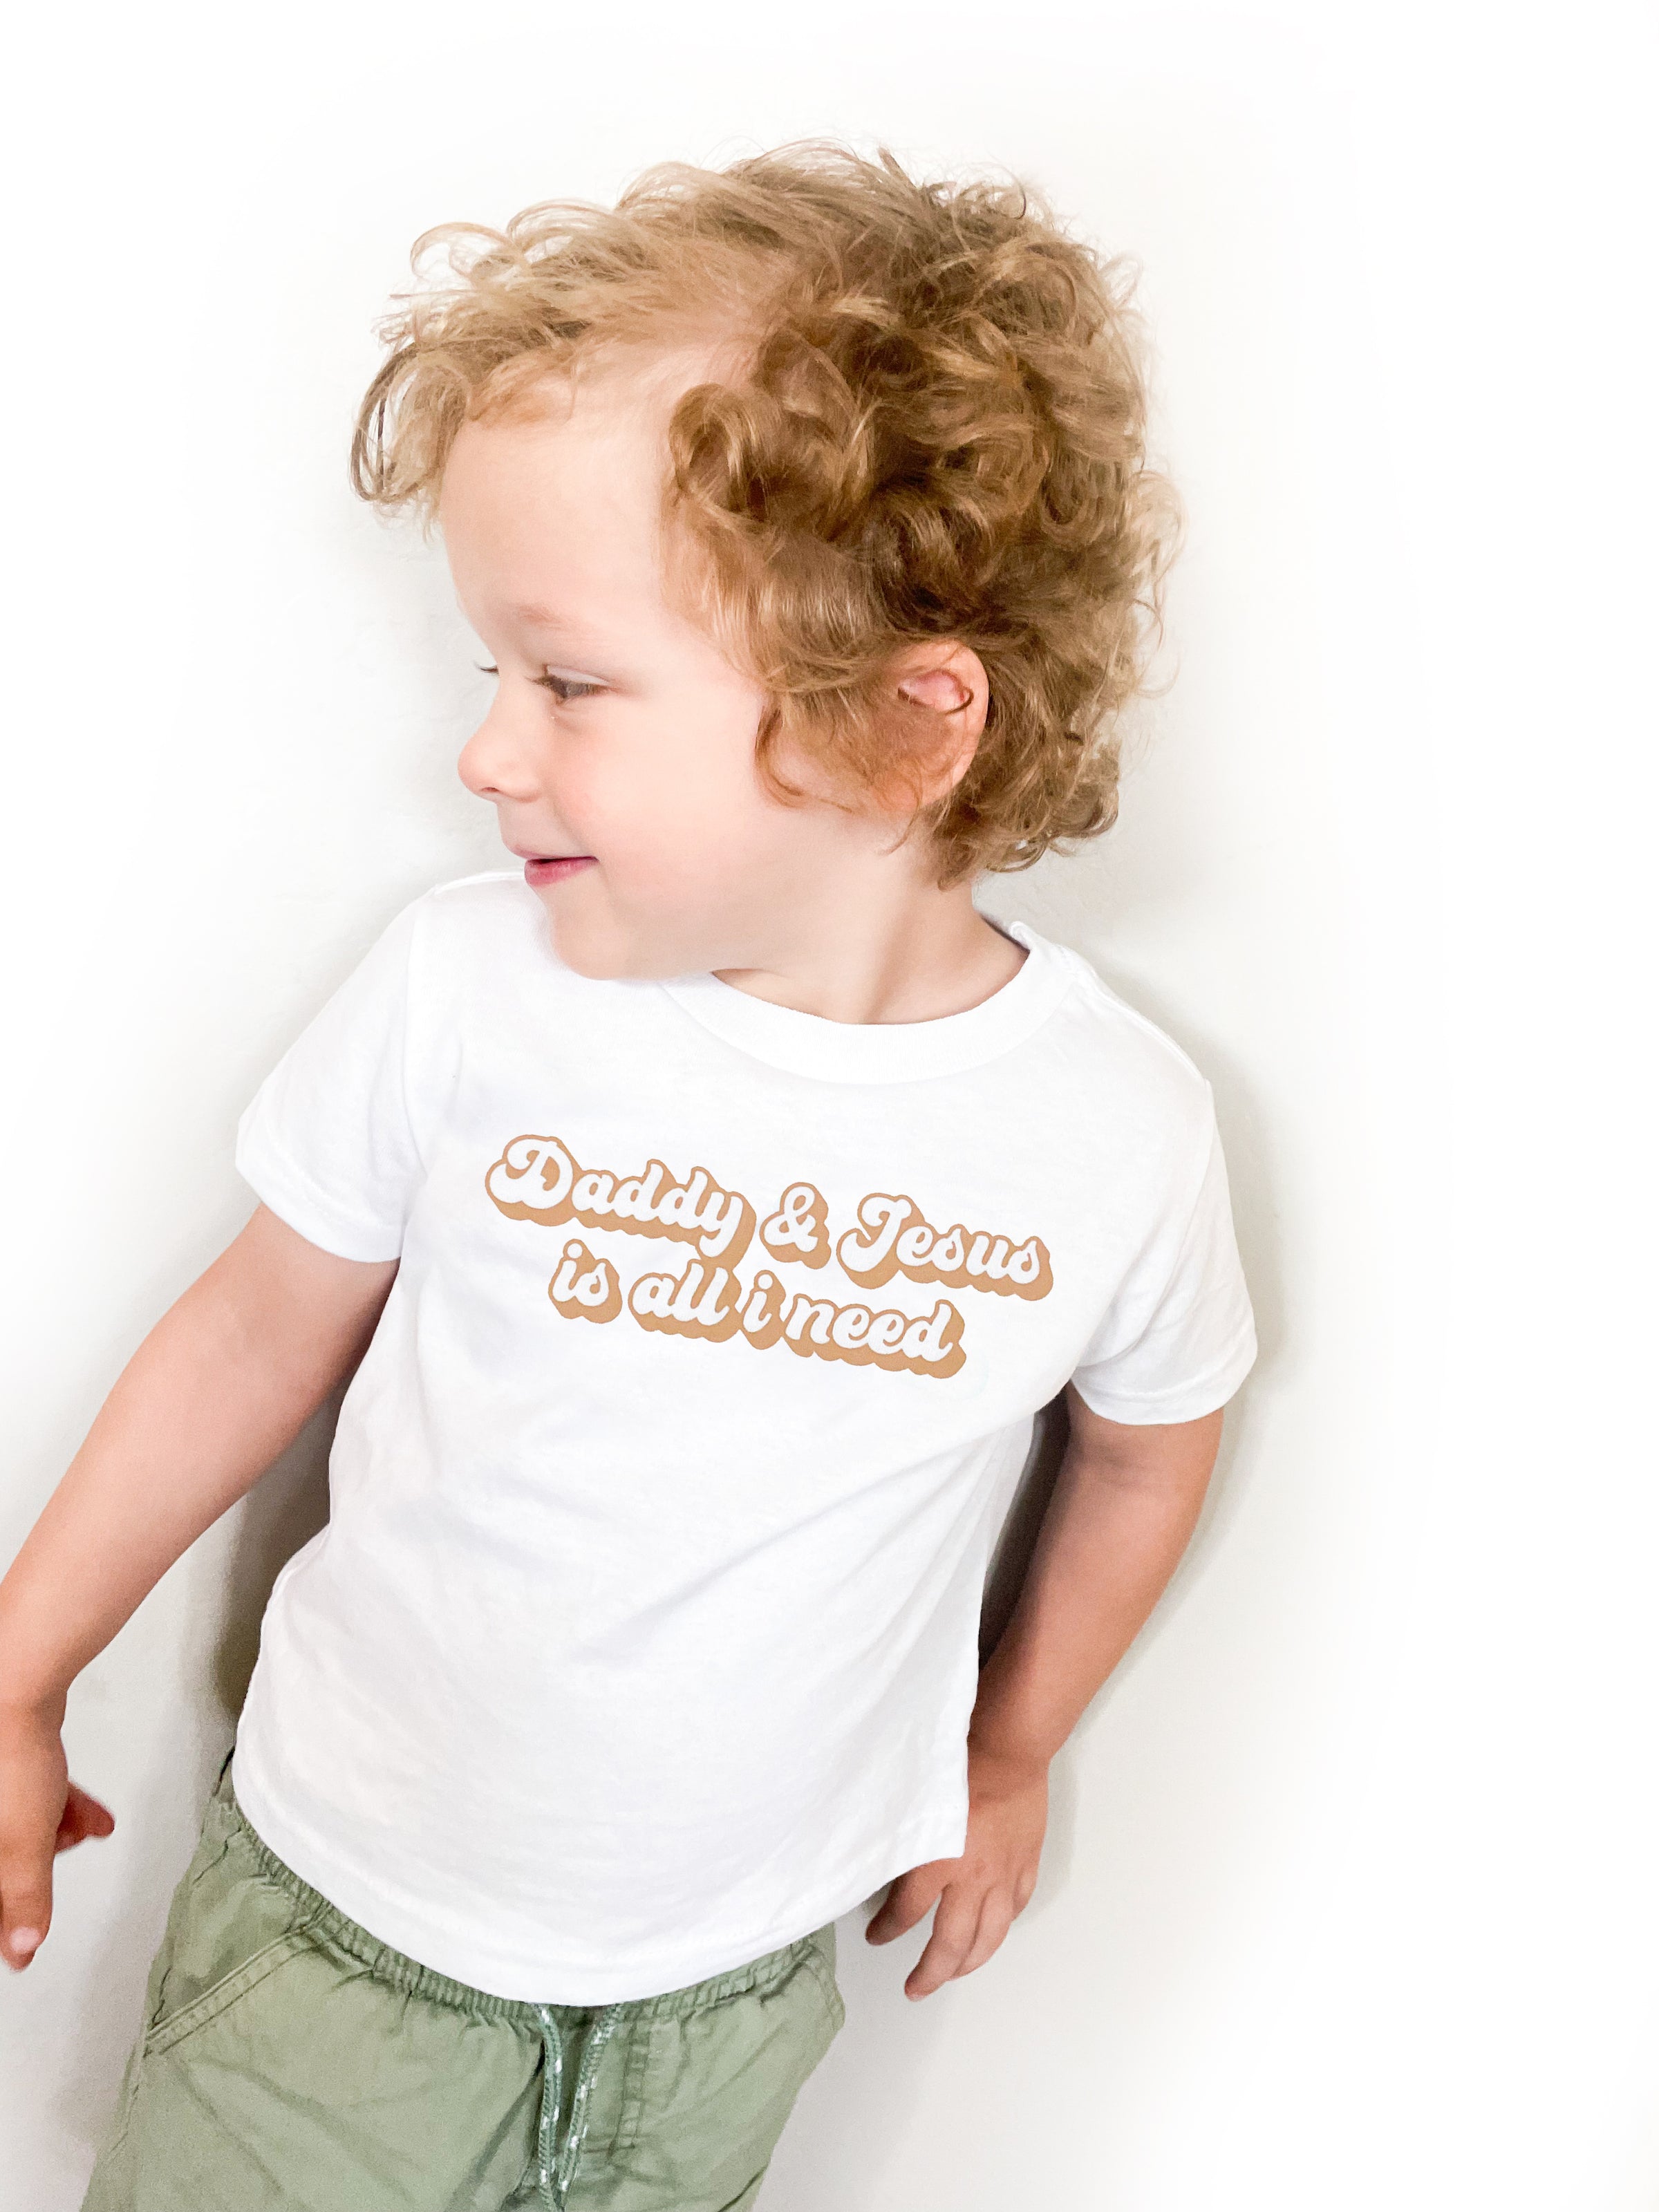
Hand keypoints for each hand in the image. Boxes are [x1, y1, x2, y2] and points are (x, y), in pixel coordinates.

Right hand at [0, 1706, 113, 1970]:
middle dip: (36, 1863)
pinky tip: (91, 1815)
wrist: (17, 1686)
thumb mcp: (21, 1845)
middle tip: (59, 1851)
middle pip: (2, 1858)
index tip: (26, 1932)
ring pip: (13, 1825)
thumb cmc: (10, 1761)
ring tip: (84, 1829)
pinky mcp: (2, 1760)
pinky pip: (23, 1796)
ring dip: (54, 1833)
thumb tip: (21, 1947)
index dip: (6, 1917)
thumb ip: (23, 1899)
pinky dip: (54, 1806)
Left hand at [865, 1744, 1046, 1998]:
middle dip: (929, 1973)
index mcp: (939, 1862)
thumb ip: (904, 1838)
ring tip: (953, 1973)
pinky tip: (992, 1932)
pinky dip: (1002, 1926)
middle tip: (914, 1988)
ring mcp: (1004, 1875)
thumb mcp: (917, 1801)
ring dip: (969, 1963)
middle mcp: (973, 1878)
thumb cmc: (962, 1761)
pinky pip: (1016, 1908)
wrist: (1010, 1747)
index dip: (887, 1929)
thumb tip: (887, 1864)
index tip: (875, 1935)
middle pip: (950, 1944)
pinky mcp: (1027, 1864)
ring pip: (989, 1937)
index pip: (905, 1913)